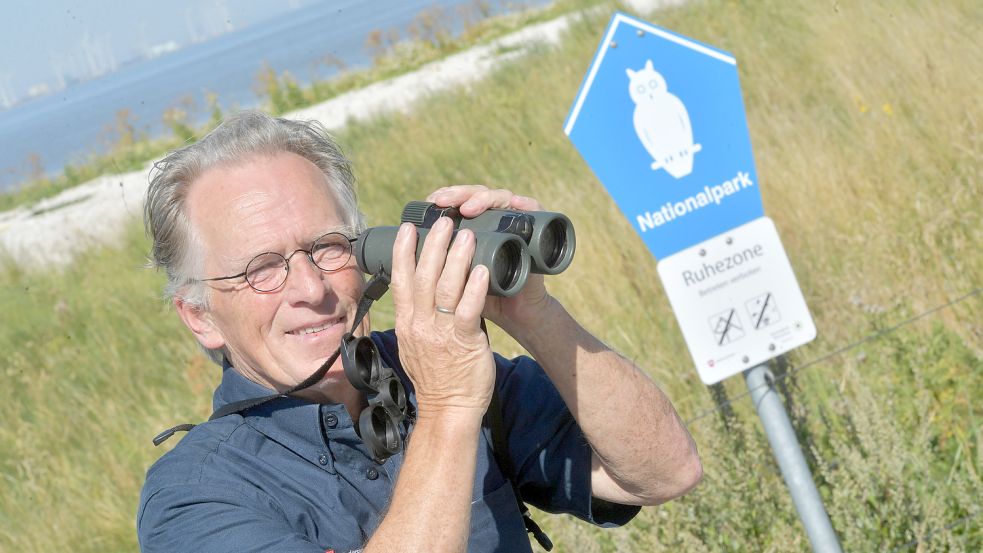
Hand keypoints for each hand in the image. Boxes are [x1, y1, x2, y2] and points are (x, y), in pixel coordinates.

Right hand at [390, 217, 494, 414]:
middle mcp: (419, 324)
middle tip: (443, 220)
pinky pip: (468, 310)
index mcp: (406, 322)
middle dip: (432, 244)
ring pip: (446, 287)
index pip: (400, 279)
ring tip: (466, 234)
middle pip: (423, 275)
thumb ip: (417, 319)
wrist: (448, 411)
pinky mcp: (464, 342)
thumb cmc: (436, 379)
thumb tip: (421, 295)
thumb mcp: (414, 345)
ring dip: (456, 257)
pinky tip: (482, 269)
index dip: (403, 250)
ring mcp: (440, 333)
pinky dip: (474, 287)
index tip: (408, 227)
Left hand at [425, 185, 552, 333]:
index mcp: (469, 226)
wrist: (517, 312)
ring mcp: (512, 221)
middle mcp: (490, 218)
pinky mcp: (533, 229)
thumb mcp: (451, 282)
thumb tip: (393, 258)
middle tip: (441, 201)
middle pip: (473, 194)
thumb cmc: (481, 298)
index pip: (454, 202)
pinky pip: (531, 209)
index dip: (440, 200)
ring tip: (469, 207)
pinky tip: (515, 203)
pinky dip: (524, 204)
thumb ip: (431, 269)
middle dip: (456, 196)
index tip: (426, 205)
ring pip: (498, 197)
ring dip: (483, 198)